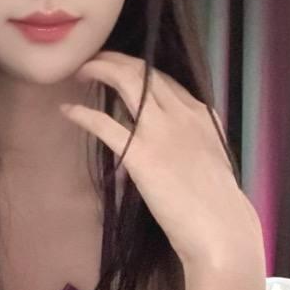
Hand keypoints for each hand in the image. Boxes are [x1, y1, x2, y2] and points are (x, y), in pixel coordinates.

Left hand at [61, 51, 263, 268]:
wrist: (221, 229)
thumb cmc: (217, 203)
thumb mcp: (211, 158)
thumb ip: (191, 140)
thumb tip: (169, 139)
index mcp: (201, 114)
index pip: (163, 78)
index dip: (138, 68)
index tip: (120, 68)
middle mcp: (181, 113)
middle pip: (143, 71)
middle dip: (114, 59)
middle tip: (93, 61)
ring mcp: (161, 131)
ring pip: (126, 82)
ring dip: (100, 70)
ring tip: (81, 71)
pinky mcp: (141, 155)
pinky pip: (104, 124)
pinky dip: (83, 114)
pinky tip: (69, 111)